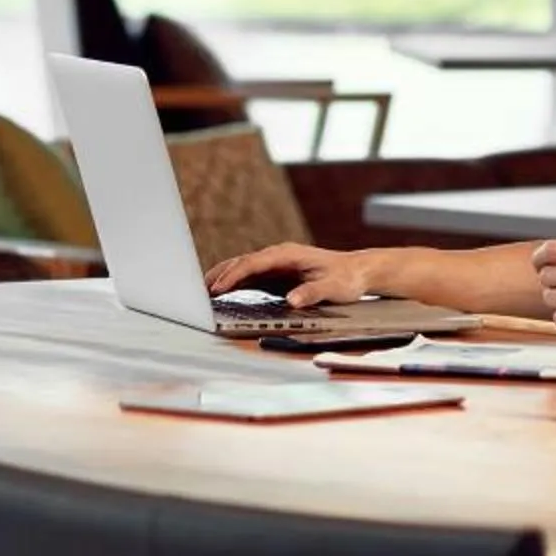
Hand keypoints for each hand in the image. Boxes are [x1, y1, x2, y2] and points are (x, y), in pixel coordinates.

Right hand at [205, 243, 374, 307]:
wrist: (357, 272)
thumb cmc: (346, 278)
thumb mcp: (333, 287)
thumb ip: (312, 293)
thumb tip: (291, 300)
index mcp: (288, 254)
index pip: (253, 263)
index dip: (234, 275)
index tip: (218, 288)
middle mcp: (278, 256)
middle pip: (241, 263)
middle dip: (219, 275)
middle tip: (197, 290)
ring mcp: (275, 264)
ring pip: (242, 268)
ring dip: (222, 278)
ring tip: (201, 292)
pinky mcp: (276, 275)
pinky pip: (249, 277)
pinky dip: (233, 284)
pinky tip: (221, 293)